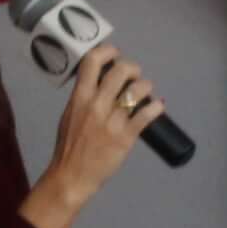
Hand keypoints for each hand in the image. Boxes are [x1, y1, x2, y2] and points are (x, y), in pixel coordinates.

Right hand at [34, 46, 163, 212]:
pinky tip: (158, 107)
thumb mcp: (69, 114)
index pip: (93, 61)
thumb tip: (100, 82)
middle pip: (121, 71)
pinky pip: (146, 115)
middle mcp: (97, 105)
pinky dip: (156, 107)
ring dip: (146, 86)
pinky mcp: (126, 137)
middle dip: (133, 68)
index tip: (115, 54)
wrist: (72, 176)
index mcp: (80, 97)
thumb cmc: (69, 146)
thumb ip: (83, 97)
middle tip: (134, 76)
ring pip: (137, 90)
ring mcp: (112, 121)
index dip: (108, 51)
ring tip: (145, 92)